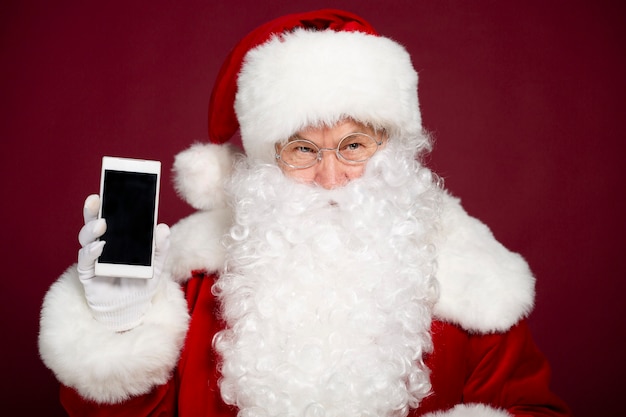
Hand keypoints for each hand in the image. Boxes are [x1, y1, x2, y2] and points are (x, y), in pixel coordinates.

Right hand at [77, 194, 169, 331]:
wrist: (131, 309)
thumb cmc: (142, 282)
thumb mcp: (157, 264)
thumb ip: (160, 247)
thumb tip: (162, 227)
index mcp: (119, 238)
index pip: (112, 216)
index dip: (110, 202)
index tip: (112, 187)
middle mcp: (103, 244)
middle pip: (94, 222)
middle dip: (93, 210)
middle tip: (98, 199)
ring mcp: (93, 258)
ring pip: (86, 238)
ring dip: (92, 229)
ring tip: (102, 224)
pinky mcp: (88, 273)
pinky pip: (86, 260)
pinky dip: (91, 252)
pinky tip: (100, 247)